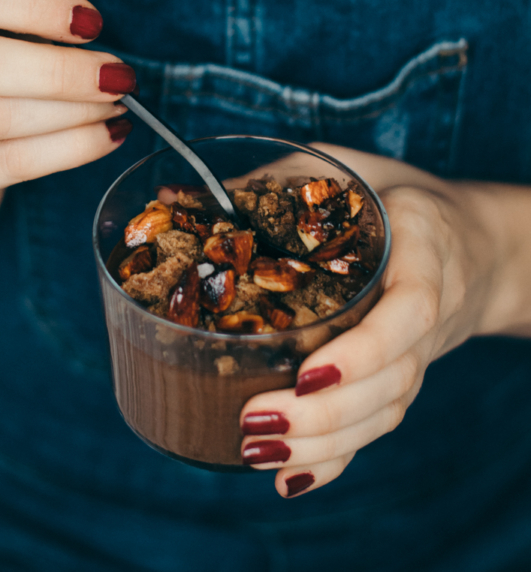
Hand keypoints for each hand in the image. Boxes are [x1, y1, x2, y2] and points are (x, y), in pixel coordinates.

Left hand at [239, 145, 502, 497]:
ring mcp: (422, 350)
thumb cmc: (391, 192)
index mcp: (424, 244)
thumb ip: (275, 180)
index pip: (411, 309)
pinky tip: (288, 478)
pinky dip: (335, 460)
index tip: (307, 374)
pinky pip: (378, 425)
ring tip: (255, 451)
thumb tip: (174, 200)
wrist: (468, 239)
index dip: (365, 351)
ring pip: (386, 411)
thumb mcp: (343, 164)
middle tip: (253, 419)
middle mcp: (433, 306)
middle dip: (326, 413)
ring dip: (323, 444)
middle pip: (394, 379)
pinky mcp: (404, 377)